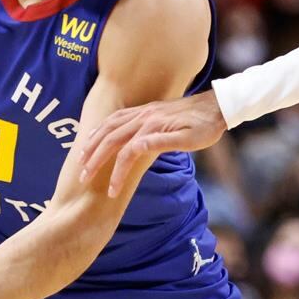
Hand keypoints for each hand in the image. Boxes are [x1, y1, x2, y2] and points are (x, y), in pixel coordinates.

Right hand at [78, 89, 227, 196]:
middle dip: (95, 159)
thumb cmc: (205, 128)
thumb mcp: (190, 140)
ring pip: (109, 125)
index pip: (126, 153)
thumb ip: (162, 143)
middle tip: (83, 178)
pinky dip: (102, 127)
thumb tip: (136, 148)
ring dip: (93, 142)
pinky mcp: (145, 110)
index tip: (112, 192)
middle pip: (110, 138)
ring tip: (81, 158)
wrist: (216, 106)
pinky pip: (116, 117)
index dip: (116, 174)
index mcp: (153, 126)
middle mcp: (143, 116)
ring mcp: (143, 111)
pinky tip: (96, 136)